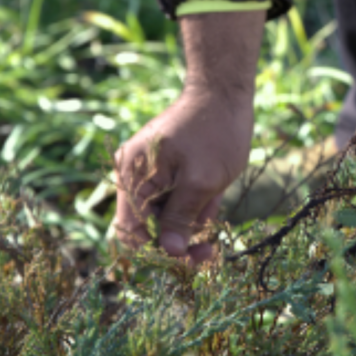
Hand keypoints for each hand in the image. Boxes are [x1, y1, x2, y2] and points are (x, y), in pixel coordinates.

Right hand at [113, 10, 265, 262]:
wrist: (225, 92)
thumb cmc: (214, 133)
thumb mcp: (200, 182)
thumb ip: (181, 218)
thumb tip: (170, 253)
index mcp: (133, 175)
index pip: (130, 230)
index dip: (156, 252)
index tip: (187, 262)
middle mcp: (135, 175)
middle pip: (148, 227)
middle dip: (180, 239)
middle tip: (210, 250)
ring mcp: (151, 173)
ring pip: (167, 217)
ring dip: (193, 220)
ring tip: (215, 201)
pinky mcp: (169, 171)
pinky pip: (178, 201)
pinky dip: (197, 205)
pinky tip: (215, 194)